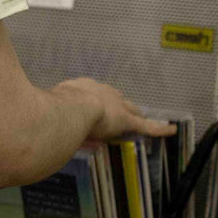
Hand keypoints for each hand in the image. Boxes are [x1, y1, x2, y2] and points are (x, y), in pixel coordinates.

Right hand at [52, 77, 175, 140]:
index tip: (94, 105)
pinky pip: (146, 126)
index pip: (92, 94)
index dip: (95, 101)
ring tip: (141, 118)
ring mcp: (116, 106)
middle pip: (115, 99)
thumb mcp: (51, 106)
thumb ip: (53, 112)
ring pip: (130, 110)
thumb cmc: (54, 107)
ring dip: (134, 114)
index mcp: (81, 87)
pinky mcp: (127, 121)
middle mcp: (101, 92)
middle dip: (118, 104)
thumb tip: (46, 121)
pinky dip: (159, 129)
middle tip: (120, 111)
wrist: (71, 107)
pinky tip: (170, 130)